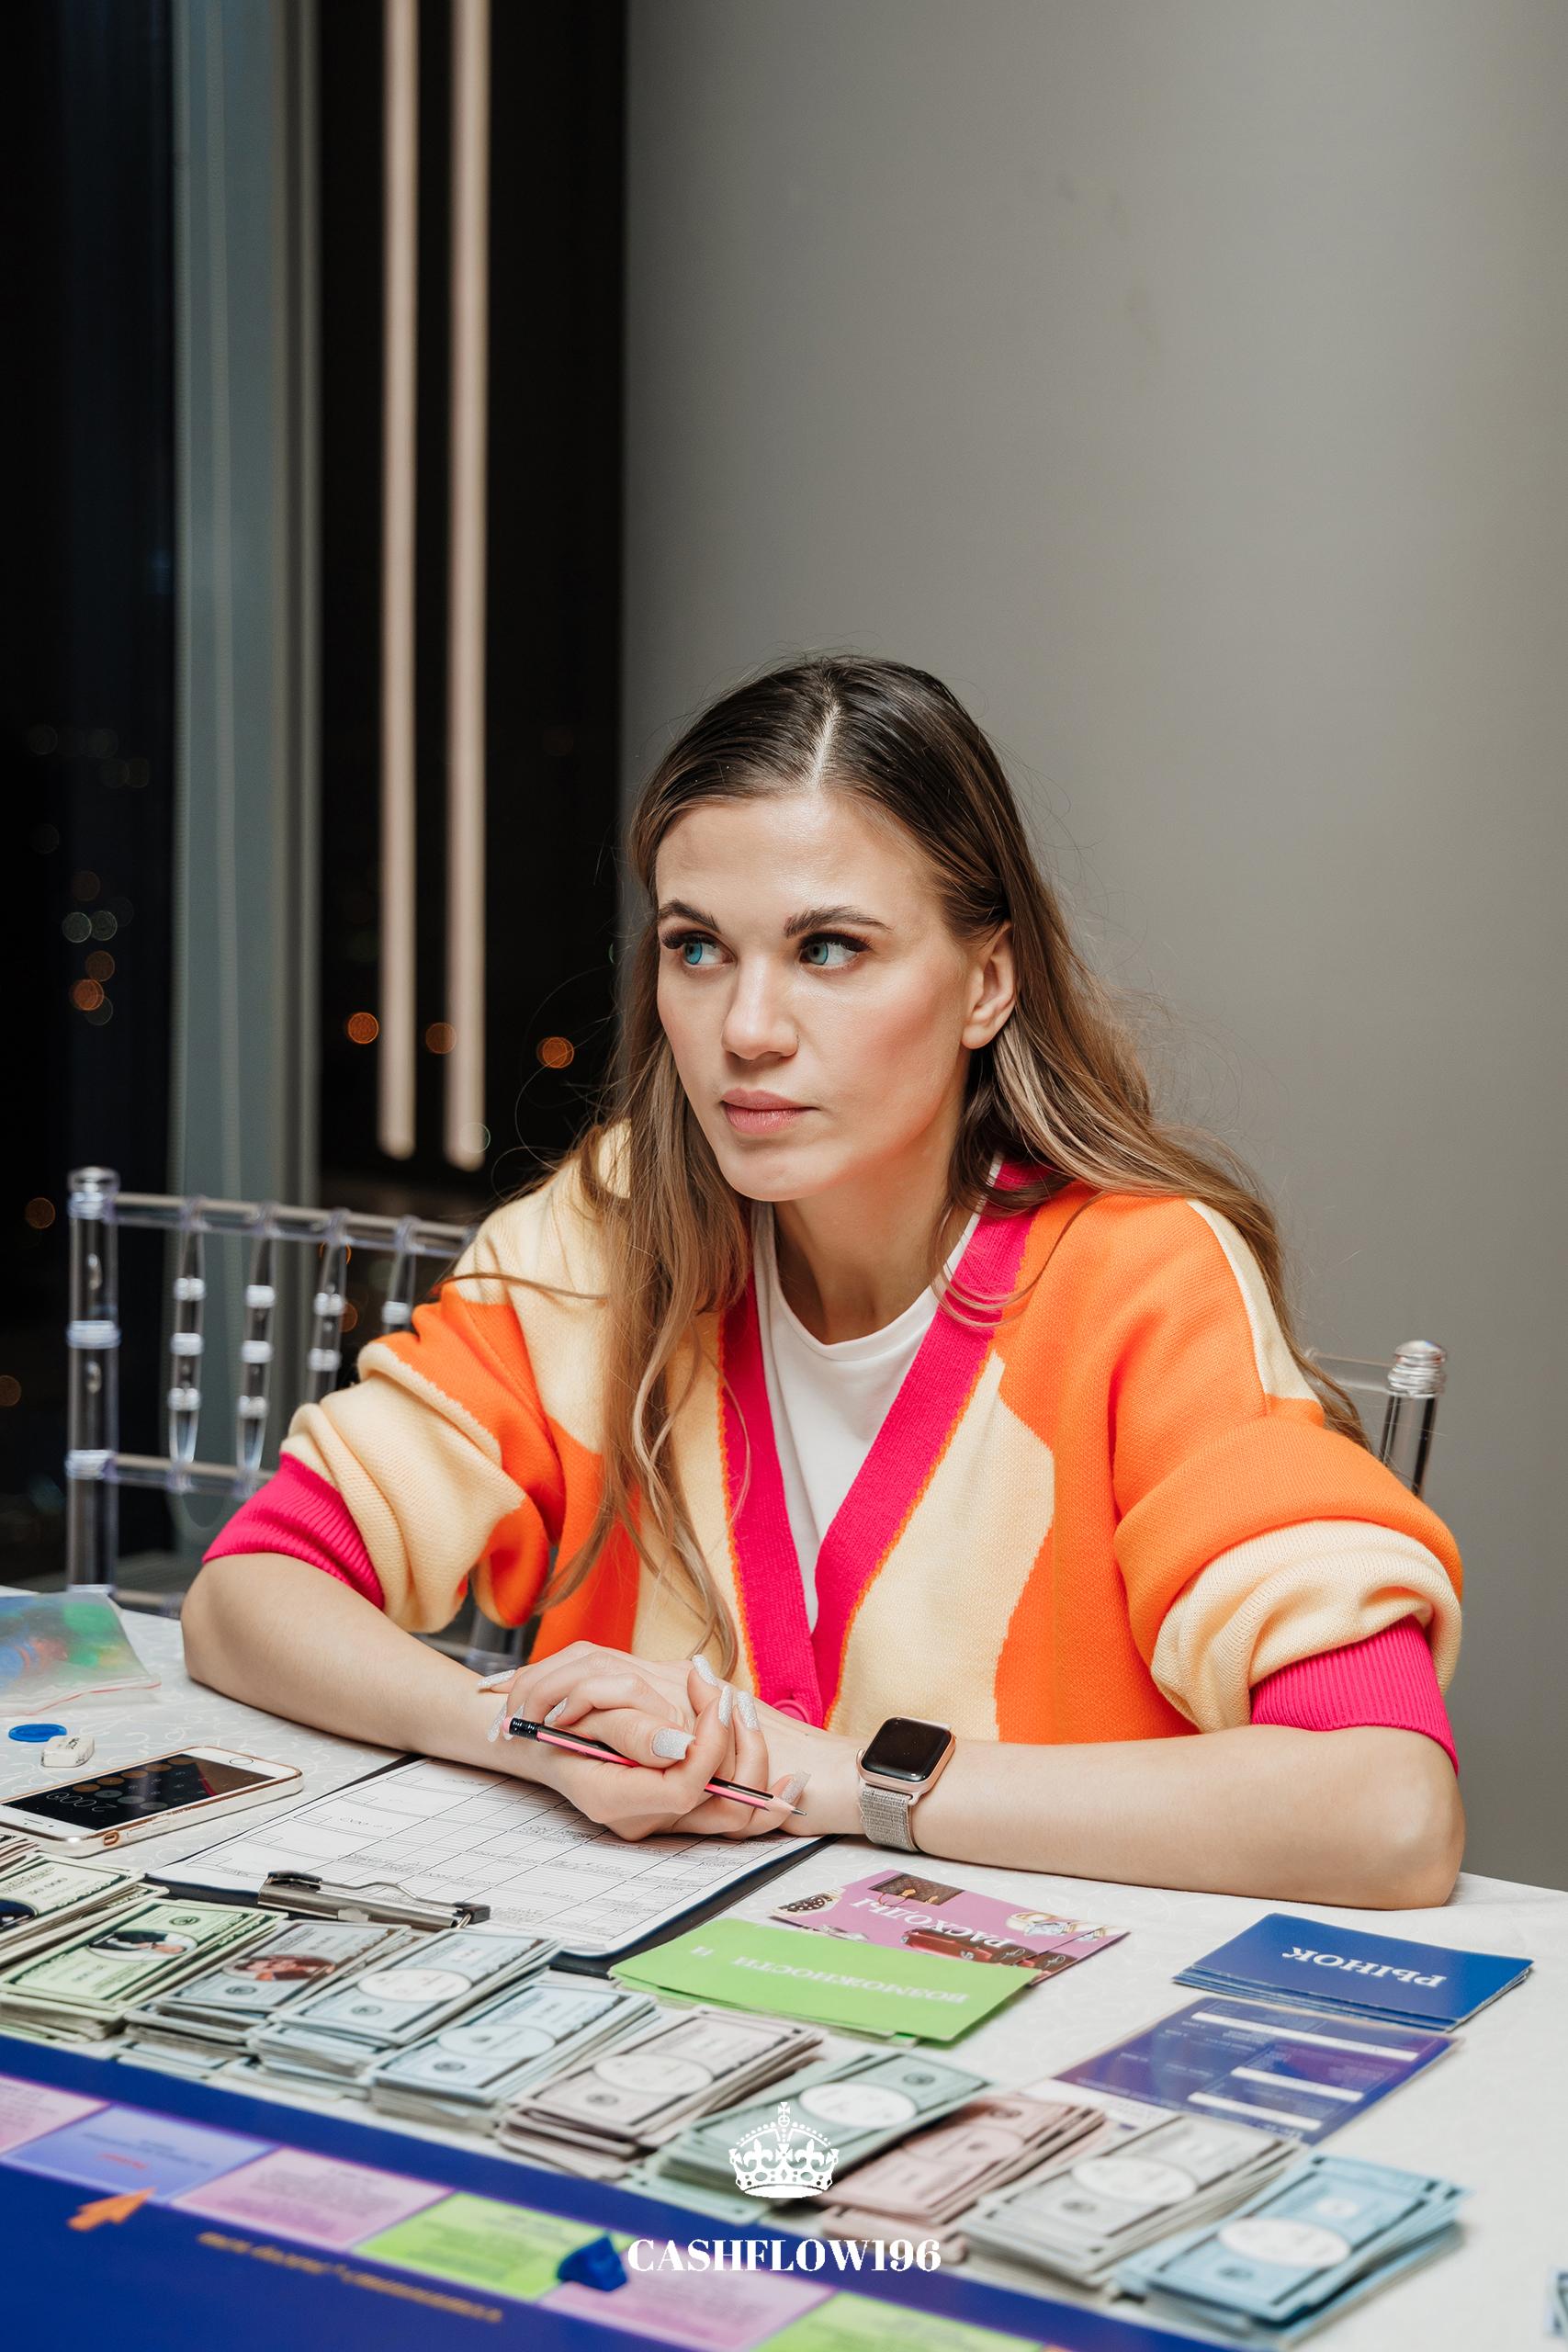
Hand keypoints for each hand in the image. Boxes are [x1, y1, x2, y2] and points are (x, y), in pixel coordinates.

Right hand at [478, 1651, 800, 1840]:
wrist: (532, 1735)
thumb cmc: (552, 1713)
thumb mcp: (583, 1707)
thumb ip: (632, 1729)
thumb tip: (682, 1744)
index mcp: (614, 1799)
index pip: (686, 1785)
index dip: (709, 1742)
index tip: (714, 1696)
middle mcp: (641, 1819)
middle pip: (724, 1812)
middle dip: (746, 1753)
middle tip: (732, 1699)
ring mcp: (660, 1817)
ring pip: (734, 1814)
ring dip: (752, 1757)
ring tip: (737, 1703)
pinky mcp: (674, 1804)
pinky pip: (727, 1806)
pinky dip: (756, 1782)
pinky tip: (783, 1766)